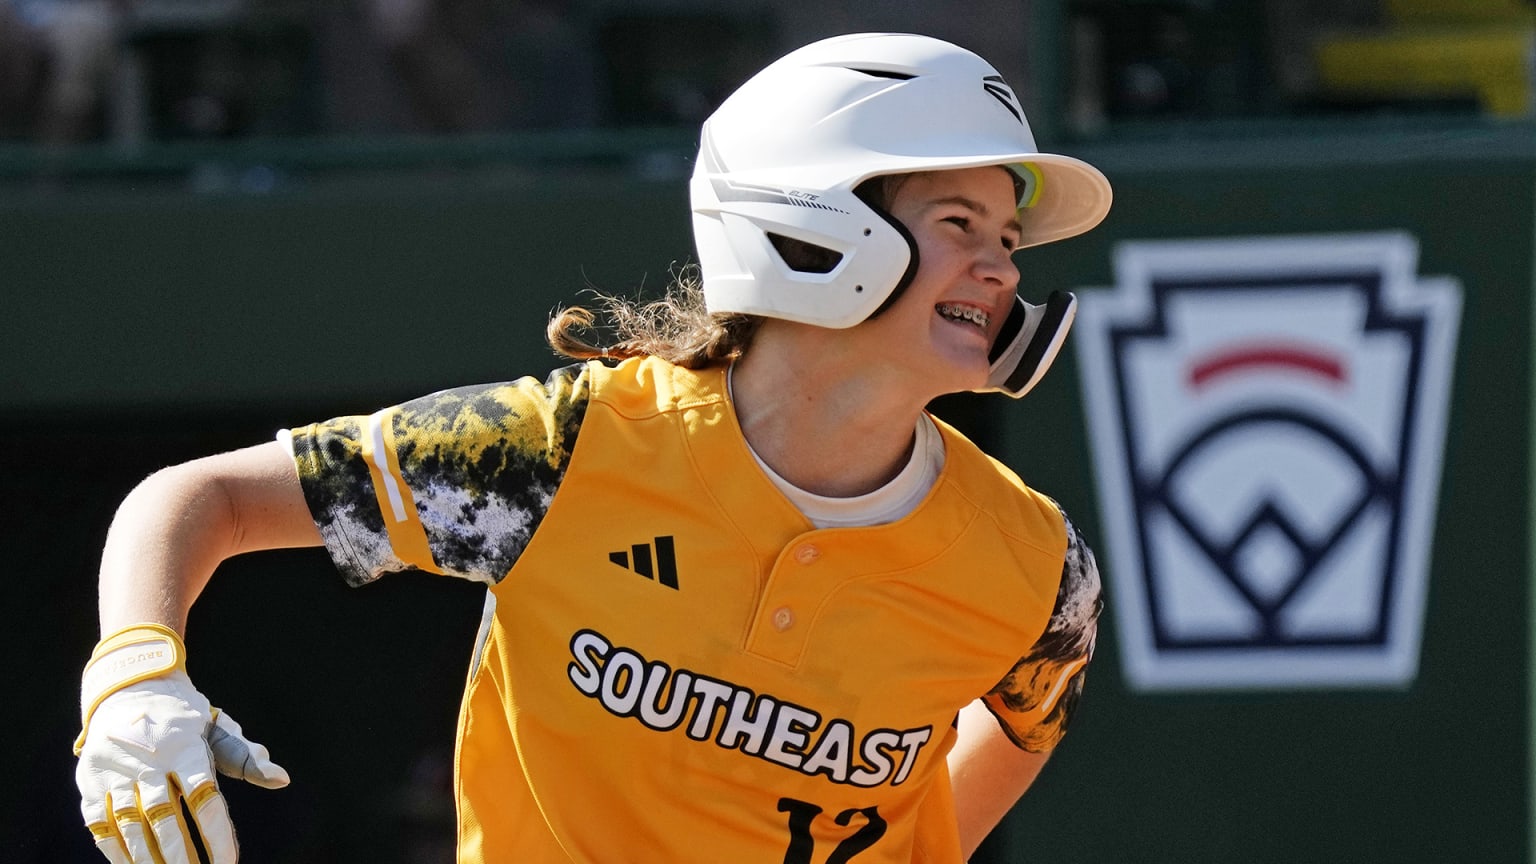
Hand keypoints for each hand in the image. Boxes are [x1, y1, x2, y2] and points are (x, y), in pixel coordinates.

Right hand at [75, 626, 287, 863]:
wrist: (130, 687)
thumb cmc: (183, 718)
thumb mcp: (217, 729)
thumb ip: (245, 758)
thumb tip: (282, 779)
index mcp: (185, 748)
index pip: (204, 799)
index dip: (217, 835)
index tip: (228, 863)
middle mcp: (149, 760)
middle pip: (165, 818)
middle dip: (181, 856)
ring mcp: (116, 771)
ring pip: (130, 825)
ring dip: (148, 858)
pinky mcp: (91, 781)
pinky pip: (99, 823)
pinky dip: (114, 851)